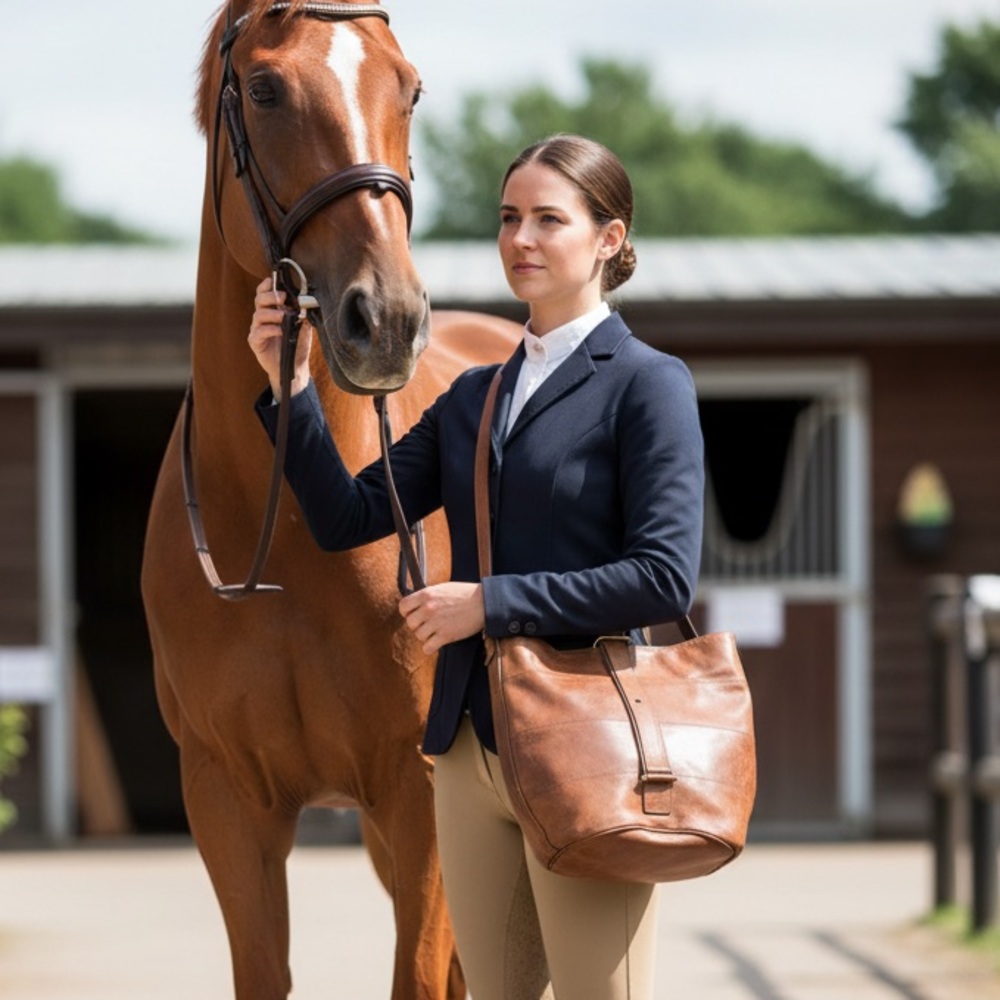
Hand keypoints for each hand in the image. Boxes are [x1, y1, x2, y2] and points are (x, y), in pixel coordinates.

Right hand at [247, 277, 313, 399]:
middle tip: (282, 298)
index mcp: (273, 311)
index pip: (264, 293)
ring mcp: (258, 329)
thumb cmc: (297, 345)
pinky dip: (269, 329)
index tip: (272, 280)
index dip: (266, 286)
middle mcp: (263, 318)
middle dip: (270, 296)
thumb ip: (303, 313)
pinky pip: (259, 332)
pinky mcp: (256, 342)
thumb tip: (307, 300)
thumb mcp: (304, 326)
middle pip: (259, 300)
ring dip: (271, 313)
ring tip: (283, 317)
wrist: (295, 366)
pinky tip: (279, 331)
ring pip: (258, 315)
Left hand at [399, 583, 484, 654]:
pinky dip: (431, 647)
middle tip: (428, 624)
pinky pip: (427, 648)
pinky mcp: (445, 635)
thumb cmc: (465, 594)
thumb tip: (416, 603)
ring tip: (436, 632)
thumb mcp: (443, 588)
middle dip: (418, 625)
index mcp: (426, 594)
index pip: (403, 607)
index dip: (408, 612)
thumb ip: (428, 595)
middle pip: (410, 623)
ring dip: (426, 636)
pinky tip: (437, 642)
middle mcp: (428, 608)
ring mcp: (436, 623)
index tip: (414, 614)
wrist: (484, 603)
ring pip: (418, 636)